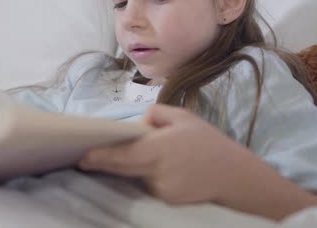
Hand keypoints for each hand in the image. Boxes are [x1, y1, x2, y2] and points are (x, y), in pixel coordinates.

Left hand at [79, 104, 316, 219]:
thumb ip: (155, 115)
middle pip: (122, 168)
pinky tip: (158, 169)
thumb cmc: (208, 142)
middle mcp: (158, 172)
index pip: (124, 154)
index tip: (82, 156)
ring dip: (130, 167)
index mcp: (161, 148)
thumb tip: (135, 126)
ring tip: (135, 156)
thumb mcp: (183, 117)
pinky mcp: (166, 200)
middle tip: (84, 159)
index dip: (101, 157)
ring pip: (135, 176)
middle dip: (102, 163)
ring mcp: (161, 190)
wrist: (234, 176)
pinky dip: (146, 175)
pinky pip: (147, 184)